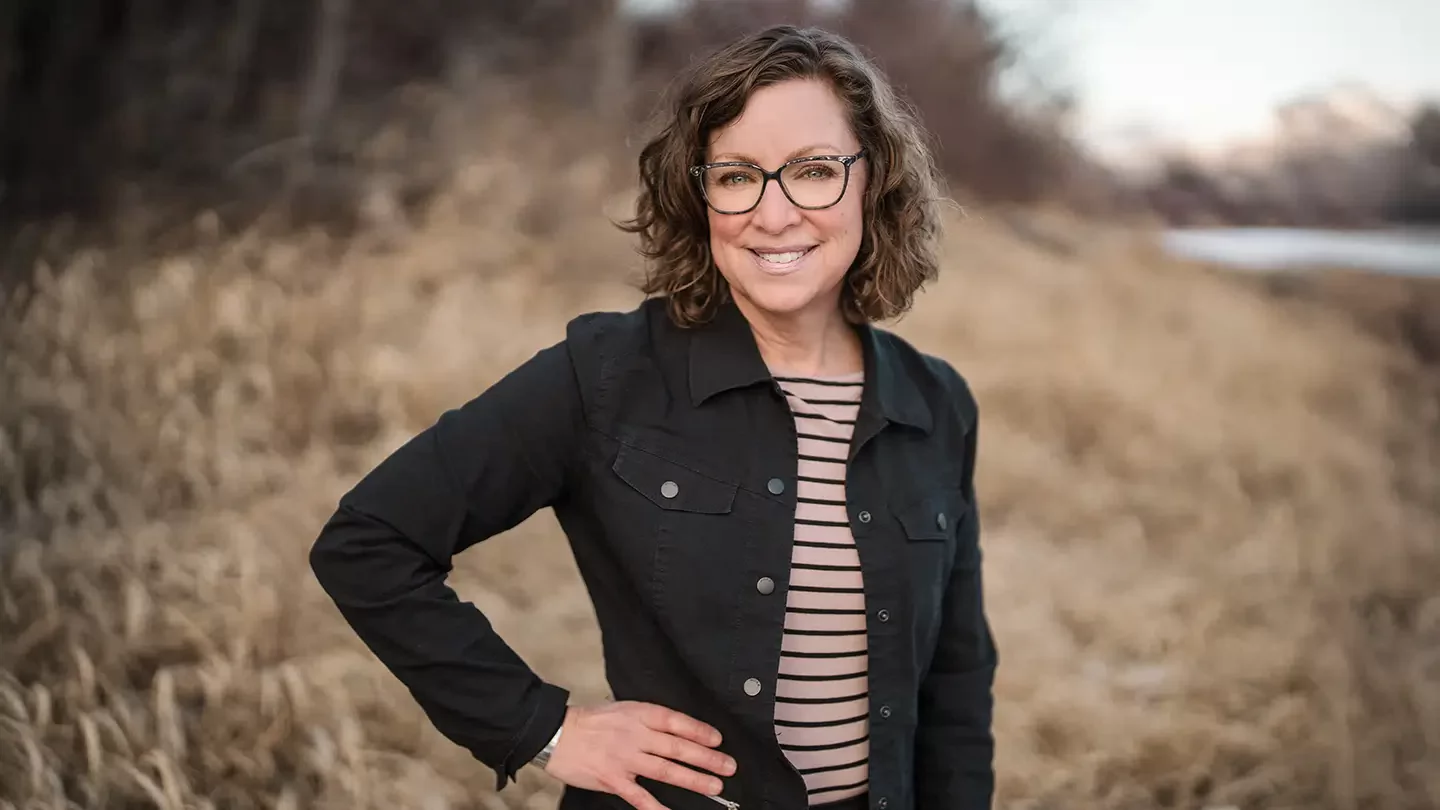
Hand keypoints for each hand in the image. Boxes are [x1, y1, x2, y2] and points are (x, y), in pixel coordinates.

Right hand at [542, 701, 737, 809]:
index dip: (699, 731)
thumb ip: (648, 721)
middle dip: (706, 758)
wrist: (557, 734)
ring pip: (666, 771)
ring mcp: (625, 759)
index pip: (676, 722)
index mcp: (638, 714)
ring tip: (714, 786)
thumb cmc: (590, 721)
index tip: (718, 740)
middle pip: (677, 747)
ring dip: (693, 779)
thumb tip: (678, 731)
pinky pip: (640, 797)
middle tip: (728, 766)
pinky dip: (658, 807)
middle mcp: (635, 736)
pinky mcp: (613, 780)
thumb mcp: (622, 709)